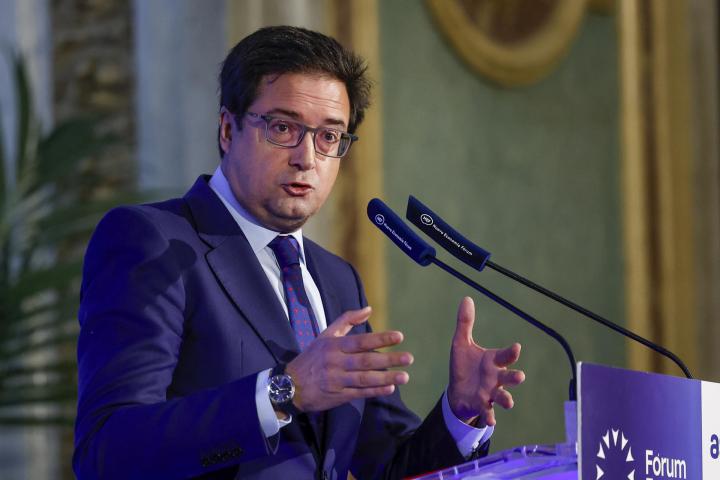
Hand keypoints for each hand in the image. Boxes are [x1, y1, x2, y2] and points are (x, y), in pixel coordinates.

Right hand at [286, 307, 413, 412]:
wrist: (290, 385)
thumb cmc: (312, 357)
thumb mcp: (326, 335)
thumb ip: (347, 320)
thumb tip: (369, 309)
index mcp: (334, 346)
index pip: (360, 341)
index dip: (380, 338)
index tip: (399, 337)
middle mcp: (336, 362)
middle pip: (365, 360)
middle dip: (388, 359)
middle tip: (409, 358)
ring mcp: (337, 380)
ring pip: (364, 379)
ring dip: (386, 377)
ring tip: (405, 376)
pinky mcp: (338, 396)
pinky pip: (359, 393)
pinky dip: (375, 391)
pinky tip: (390, 388)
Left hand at [447, 297, 524, 426]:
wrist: (457, 391)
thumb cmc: (464, 366)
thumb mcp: (461, 344)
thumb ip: (465, 323)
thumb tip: (466, 298)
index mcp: (493, 361)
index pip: (506, 355)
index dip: (512, 352)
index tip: (517, 347)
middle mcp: (496, 377)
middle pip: (510, 377)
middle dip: (515, 377)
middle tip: (520, 376)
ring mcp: (491, 393)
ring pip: (504, 397)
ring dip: (507, 399)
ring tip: (508, 402)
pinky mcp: (482, 405)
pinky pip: (489, 412)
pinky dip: (490, 416)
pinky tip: (490, 421)